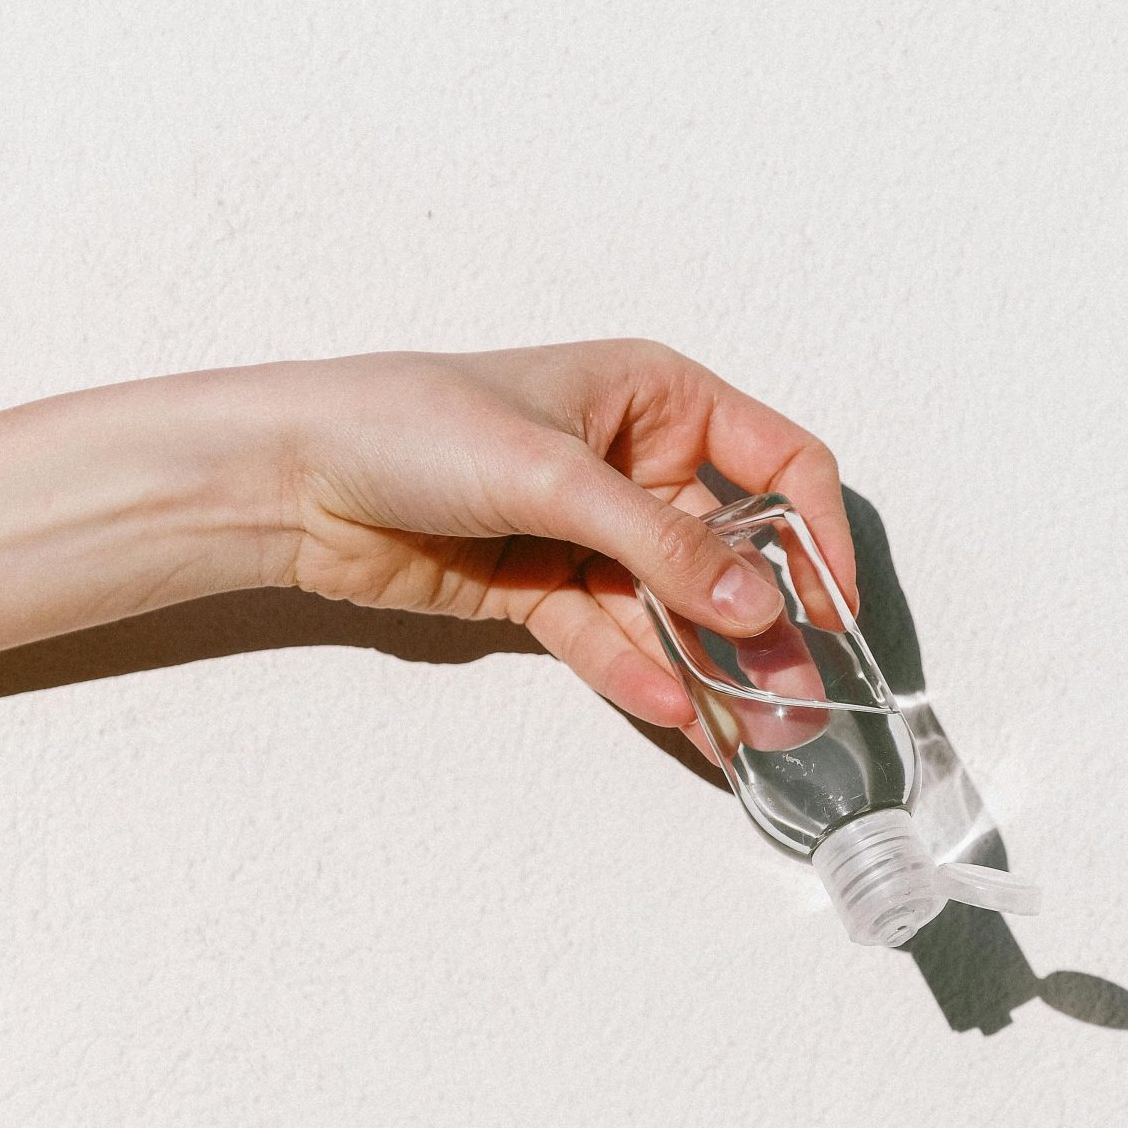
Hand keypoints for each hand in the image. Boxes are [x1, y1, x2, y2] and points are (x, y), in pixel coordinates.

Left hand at [261, 340, 855, 737]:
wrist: (294, 478)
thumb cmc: (412, 426)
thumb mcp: (555, 474)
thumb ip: (662, 545)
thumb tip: (757, 606)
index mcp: (654, 397)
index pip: (775, 464)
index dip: (816, 535)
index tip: (833, 609)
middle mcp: (632, 463)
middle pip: (729, 553)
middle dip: (764, 627)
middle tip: (798, 698)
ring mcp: (588, 532)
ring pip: (671, 610)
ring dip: (709, 669)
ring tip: (748, 730)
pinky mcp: (541, 590)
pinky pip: (611, 639)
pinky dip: (641, 677)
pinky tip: (676, 714)